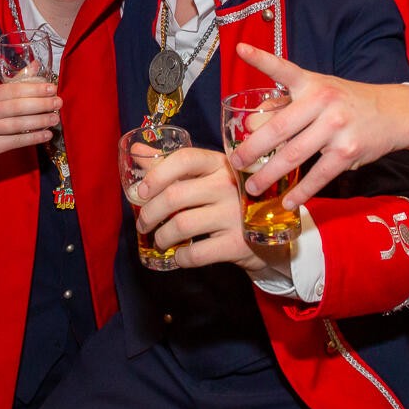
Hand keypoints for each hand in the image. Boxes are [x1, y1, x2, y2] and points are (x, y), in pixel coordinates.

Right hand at [0, 78, 59, 182]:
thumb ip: (15, 82)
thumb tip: (36, 65)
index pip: (13, 90)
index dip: (34, 89)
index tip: (52, 88)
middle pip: (17, 107)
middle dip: (40, 104)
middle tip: (58, 103)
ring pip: (17, 125)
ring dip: (39, 121)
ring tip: (55, 119)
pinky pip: (15, 141)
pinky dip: (33, 138)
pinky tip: (46, 134)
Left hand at [131, 147, 274, 275]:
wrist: (271, 236)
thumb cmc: (231, 201)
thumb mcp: (209, 177)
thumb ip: (174, 166)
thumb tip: (137, 150)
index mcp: (220, 164)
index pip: (184, 159)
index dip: (157, 174)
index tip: (141, 191)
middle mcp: (229, 185)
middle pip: (175, 195)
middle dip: (149, 213)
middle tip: (143, 223)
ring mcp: (235, 215)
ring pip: (181, 225)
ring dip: (161, 237)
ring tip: (160, 241)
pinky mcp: (238, 244)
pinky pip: (196, 253)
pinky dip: (180, 258)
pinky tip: (179, 256)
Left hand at [229, 44, 408, 210]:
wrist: (394, 113)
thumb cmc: (347, 102)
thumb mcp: (319, 92)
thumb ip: (284, 104)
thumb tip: (250, 123)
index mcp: (312, 84)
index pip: (284, 69)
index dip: (261, 59)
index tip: (241, 49)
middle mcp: (323, 102)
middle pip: (279, 128)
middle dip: (252, 148)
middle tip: (235, 162)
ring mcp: (336, 128)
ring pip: (294, 155)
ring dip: (269, 175)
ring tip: (252, 186)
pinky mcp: (348, 152)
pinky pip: (318, 176)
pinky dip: (301, 192)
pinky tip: (287, 201)